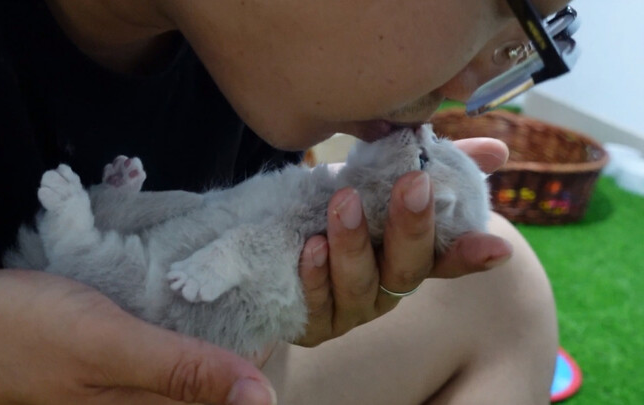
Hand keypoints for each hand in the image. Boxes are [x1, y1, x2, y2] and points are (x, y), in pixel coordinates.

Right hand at [0, 270, 274, 404]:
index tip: (287, 291)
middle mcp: (152, 398)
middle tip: (268, 267)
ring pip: (197, 351)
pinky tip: (191, 282)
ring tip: (238, 267)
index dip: (267, 345)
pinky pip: (168, 338)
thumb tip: (262, 400)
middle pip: (222, 369)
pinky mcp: (119, 352)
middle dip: (249, 323)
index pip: (240, 386)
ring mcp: (134, 377)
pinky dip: (186, 311)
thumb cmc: (21, 337)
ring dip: (220, 314)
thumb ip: (182, 372)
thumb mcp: (108, 347)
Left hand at [295, 138, 512, 346]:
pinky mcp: (313, 322)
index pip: (448, 259)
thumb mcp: (379, 178)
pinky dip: (316, 276)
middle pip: (407, 268)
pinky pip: (316, 304)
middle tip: (413, 183)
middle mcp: (385, 288)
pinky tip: (311, 247)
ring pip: (359, 285)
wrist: (276, 237)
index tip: (495, 247)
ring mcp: (350, 310)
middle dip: (411, 228)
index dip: (470, 254)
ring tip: (345, 202)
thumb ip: (435, 162)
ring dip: (354, 244)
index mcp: (408, 257)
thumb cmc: (339, 206)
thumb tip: (495, 149)